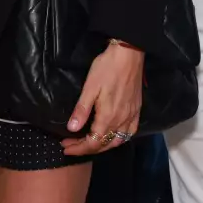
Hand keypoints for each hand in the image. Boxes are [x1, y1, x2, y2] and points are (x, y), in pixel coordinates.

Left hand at [62, 40, 143, 155]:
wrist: (129, 54)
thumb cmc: (106, 68)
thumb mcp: (90, 87)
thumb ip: (82, 110)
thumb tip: (71, 129)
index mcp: (108, 117)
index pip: (92, 143)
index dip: (78, 148)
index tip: (65, 147)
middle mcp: (121, 120)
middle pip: (104, 144)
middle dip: (86, 148)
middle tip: (71, 145)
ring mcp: (131, 116)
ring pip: (118, 141)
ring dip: (103, 146)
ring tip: (90, 143)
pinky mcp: (137, 110)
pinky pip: (130, 132)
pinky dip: (120, 139)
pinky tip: (114, 135)